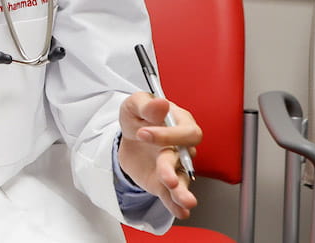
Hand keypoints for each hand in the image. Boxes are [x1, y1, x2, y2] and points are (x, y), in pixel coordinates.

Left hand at [117, 92, 202, 218]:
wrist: (129, 134)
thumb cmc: (138, 115)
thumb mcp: (135, 104)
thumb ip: (147, 105)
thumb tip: (161, 103)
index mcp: (180, 124)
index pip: (185, 132)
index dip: (167, 135)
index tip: (142, 133)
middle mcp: (181, 147)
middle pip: (184, 159)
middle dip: (172, 168)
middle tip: (165, 177)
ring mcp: (174, 166)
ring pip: (182, 179)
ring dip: (182, 190)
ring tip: (184, 201)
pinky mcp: (163, 182)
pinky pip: (171, 195)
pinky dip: (176, 204)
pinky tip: (181, 212)